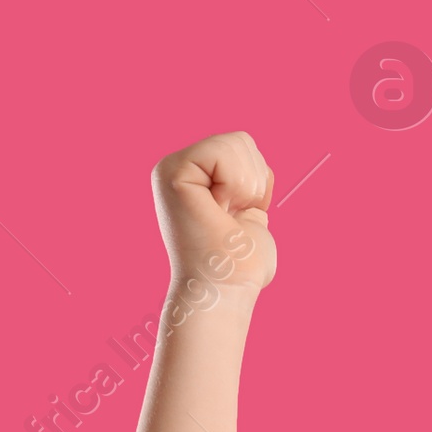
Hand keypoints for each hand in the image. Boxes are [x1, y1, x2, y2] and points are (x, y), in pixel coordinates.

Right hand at [151, 131, 275, 294]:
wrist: (224, 291)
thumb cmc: (239, 267)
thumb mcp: (251, 216)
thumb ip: (249, 188)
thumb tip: (261, 171)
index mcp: (195, 176)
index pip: (244, 147)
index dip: (257, 183)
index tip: (238, 217)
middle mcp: (177, 168)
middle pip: (242, 141)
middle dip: (253, 184)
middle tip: (230, 219)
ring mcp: (171, 168)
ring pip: (236, 144)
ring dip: (245, 188)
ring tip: (223, 218)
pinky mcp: (172, 173)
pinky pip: (223, 152)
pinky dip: (235, 185)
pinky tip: (219, 211)